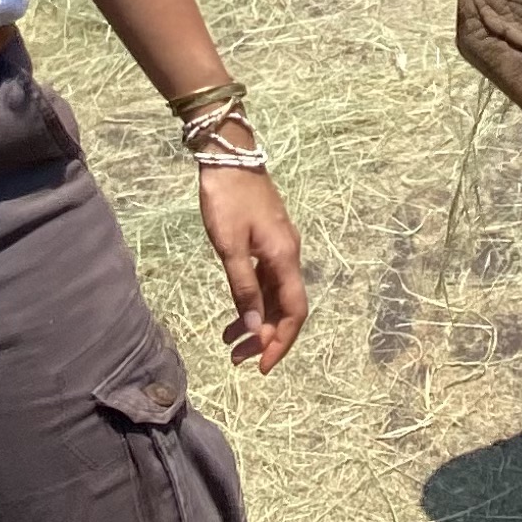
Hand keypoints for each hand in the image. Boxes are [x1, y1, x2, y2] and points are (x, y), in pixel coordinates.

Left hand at [198, 163, 308, 376]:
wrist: (229, 156)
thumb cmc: (227, 199)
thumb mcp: (229, 246)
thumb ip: (243, 287)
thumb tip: (256, 328)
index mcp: (284, 258)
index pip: (294, 312)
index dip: (281, 341)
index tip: (262, 365)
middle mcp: (288, 256)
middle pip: (285, 309)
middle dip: (265, 338)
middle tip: (238, 360)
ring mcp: (279, 248)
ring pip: (274, 297)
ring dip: (257, 323)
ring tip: (231, 345)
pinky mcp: (268, 241)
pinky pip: (266, 282)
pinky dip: (252, 302)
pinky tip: (235, 314)